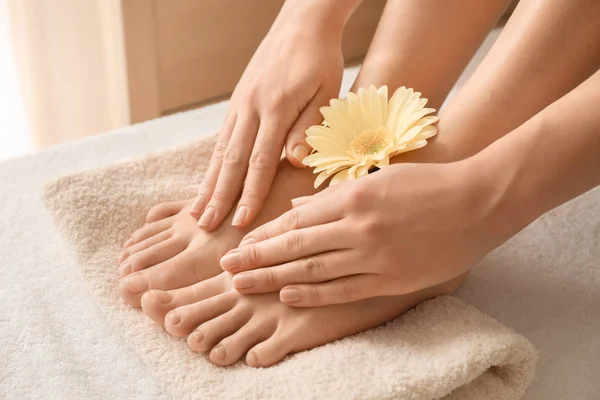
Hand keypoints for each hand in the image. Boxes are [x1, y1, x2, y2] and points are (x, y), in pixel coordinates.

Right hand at [190, 5, 345, 230]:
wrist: (301, 24)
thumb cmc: (320, 60)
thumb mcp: (326, 91)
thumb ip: (309, 127)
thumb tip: (294, 162)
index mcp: (275, 108)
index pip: (260, 161)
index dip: (250, 194)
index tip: (241, 222)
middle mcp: (250, 108)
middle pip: (231, 161)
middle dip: (218, 197)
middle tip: (204, 227)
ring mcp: (239, 105)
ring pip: (220, 151)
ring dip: (208, 184)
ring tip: (195, 211)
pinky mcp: (237, 102)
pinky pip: (221, 138)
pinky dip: (213, 164)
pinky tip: (208, 181)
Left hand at [219, 160, 520, 305]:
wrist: (479, 202)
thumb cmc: (428, 184)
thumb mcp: (378, 178)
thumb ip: (335, 195)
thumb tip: (298, 208)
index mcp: (353, 196)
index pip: (296, 219)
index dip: (264, 234)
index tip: (239, 244)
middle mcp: (358, 226)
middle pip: (295, 246)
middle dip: (256, 258)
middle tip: (224, 269)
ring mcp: (374, 255)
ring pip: (312, 270)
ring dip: (273, 279)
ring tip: (243, 286)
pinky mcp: (391, 279)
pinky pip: (343, 290)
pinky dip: (312, 294)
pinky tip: (287, 296)